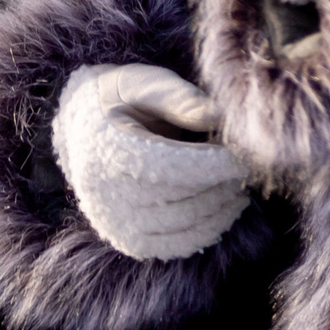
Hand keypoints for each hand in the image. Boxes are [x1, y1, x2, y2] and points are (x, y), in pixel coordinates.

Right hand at [54, 64, 251, 260]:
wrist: (83, 131)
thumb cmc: (123, 100)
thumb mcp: (143, 84)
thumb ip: (178, 97)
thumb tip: (217, 115)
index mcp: (108, 148)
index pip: (171, 166)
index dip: (212, 165)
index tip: (241, 158)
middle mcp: (107, 191)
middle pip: (181, 199)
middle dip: (221, 187)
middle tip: (247, 172)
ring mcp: (116, 221)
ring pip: (183, 226)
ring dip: (220, 210)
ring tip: (239, 189)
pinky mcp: (128, 239)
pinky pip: (173, 246)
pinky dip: (205, 232)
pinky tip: (223, 211)